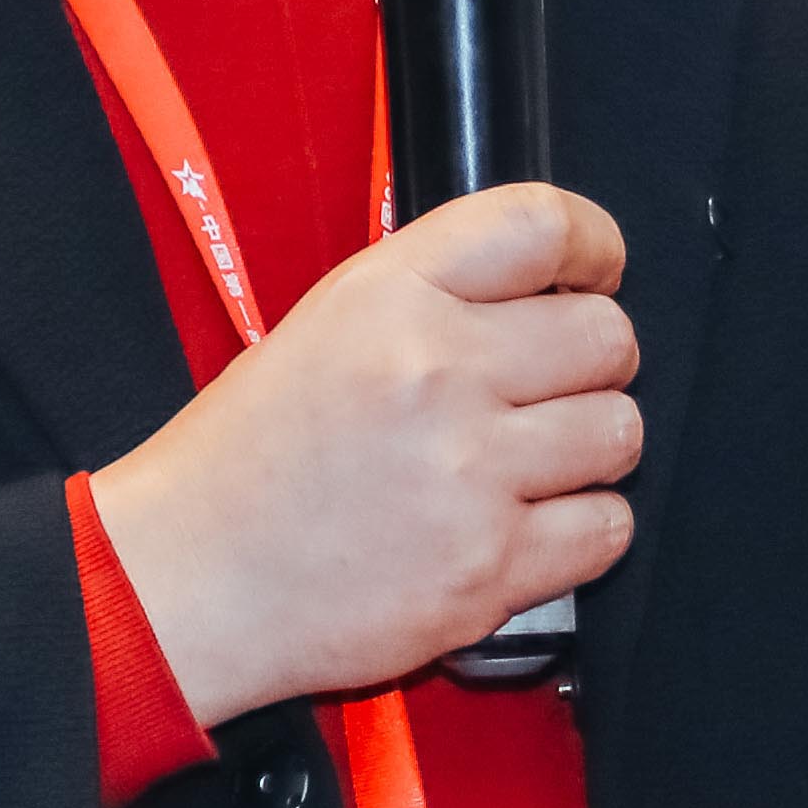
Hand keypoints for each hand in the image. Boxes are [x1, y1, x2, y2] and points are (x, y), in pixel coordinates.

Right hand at [87, 184, 640, 722]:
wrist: (188, 581)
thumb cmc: (250, 461)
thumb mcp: (327, 325)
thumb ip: (437, 293)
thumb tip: (551, 289)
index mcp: (390, 296)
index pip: (542, 226)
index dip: (593, 247)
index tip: (596, 272)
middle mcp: (436, 373)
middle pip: (608, 338)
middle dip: (593, 363)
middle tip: (549, 389)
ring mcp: (469, 475)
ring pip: (619, 433)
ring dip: (589, 449)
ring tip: (529, 464)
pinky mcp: (488, 569)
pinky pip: (607, 528)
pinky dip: (581, 529)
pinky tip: (525, 525)